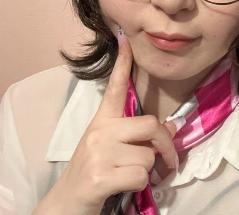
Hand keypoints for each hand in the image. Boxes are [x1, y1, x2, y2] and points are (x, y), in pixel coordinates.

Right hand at [33, 35, 177, 214]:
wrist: (66, 203)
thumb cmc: (93, 170)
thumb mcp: (113, 148)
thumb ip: (139, 135)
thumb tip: (172, 126)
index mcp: (102, 121)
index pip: (114, 87)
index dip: (122, 64)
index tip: (126, 40)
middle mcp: (100, 131)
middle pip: (151, 124)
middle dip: (166, 144)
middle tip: (169, 160)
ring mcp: (99, 153)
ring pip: (148, 155)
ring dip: (147, 170)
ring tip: (128, 174)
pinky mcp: (99, 177)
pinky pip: (140, 175)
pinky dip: (140, 185)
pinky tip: (123, 185)